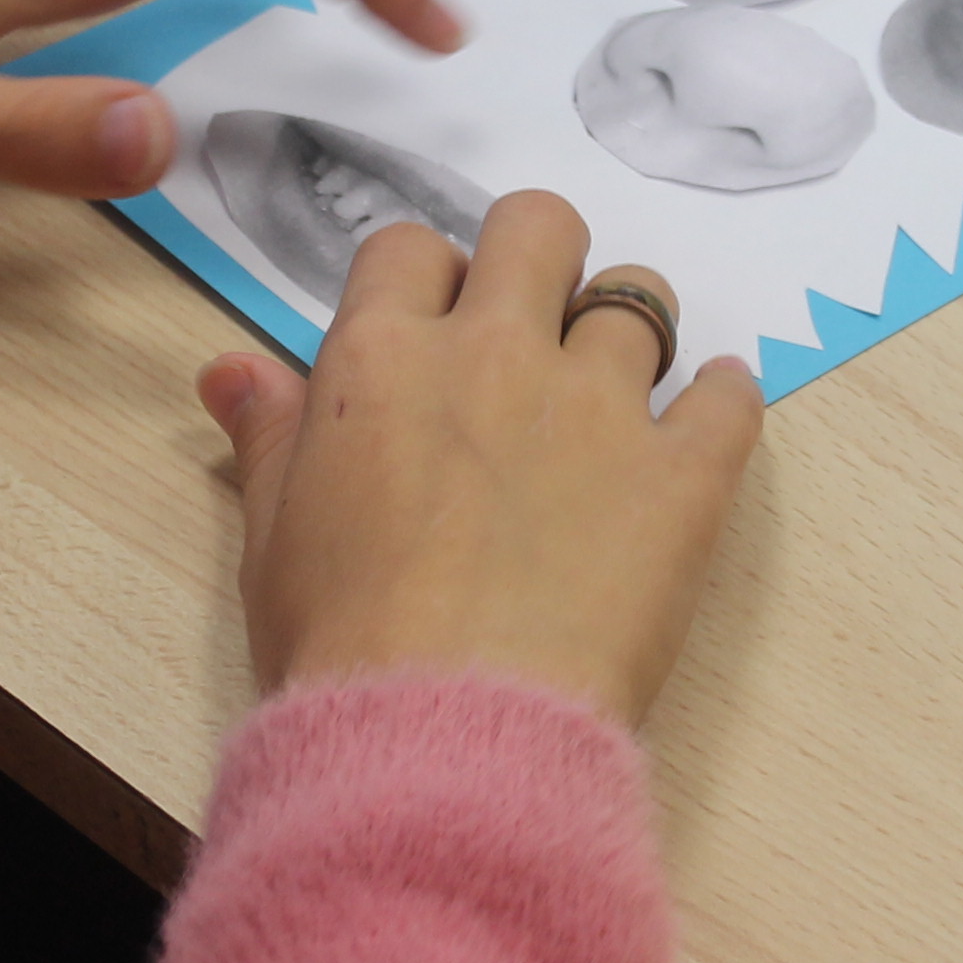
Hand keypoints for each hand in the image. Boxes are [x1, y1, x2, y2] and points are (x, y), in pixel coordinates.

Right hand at [195, 195, 763, 727]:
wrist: (446, 736)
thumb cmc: (341, 645)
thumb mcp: (273, 538)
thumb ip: (268, 435)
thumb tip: (231, 366)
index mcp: (384, 360)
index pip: (409, 248)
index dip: (425, 281)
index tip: (434, 329)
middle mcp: (496, 354)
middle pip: (538, 226)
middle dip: (540, 257)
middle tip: (537, 323)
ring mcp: (600, 408)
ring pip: (641, 298)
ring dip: (631, 325)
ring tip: (622, 382)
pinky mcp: (684, 476)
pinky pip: (731, 398)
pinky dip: (727, 398)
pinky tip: (712, 414)